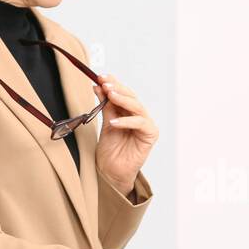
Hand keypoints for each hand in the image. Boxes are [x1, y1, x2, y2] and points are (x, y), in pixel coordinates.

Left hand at [93, 74, 157, 194]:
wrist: (111, 171)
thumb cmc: (110, 149)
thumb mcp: (105, 122)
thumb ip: (105, 105)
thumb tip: (98, 85)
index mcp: (129, 111)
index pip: (123, 93)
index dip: (114, 83)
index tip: (101, 76)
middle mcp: (139, 116)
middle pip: (131, 97)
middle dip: (118, 88)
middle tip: (105, 83)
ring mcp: (146, 125)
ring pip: (137, 107)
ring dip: (123, 100)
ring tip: (109, 96)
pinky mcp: (150, 135)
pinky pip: (140, 123)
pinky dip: (126, 121)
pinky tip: (113, 121)